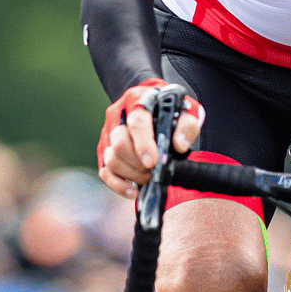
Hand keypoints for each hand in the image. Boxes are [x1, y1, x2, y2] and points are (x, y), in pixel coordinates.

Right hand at [96, 79, 203, 198]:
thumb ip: (186, 125)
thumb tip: (179, 145)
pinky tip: (133, 191)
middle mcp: (117, 116)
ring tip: (148, 176)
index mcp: (137, 101)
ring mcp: (108, 134)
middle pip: (119, 143)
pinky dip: (118, 185)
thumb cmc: (169, 110)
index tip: (153, 162)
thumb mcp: (184, 111)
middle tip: (154, 170)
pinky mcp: (105, 150)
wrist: (155, 106)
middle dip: (138, 163)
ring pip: (111, 158)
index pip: (137, 122)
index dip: (143, 144)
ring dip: (131, 174)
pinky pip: (105, 171)